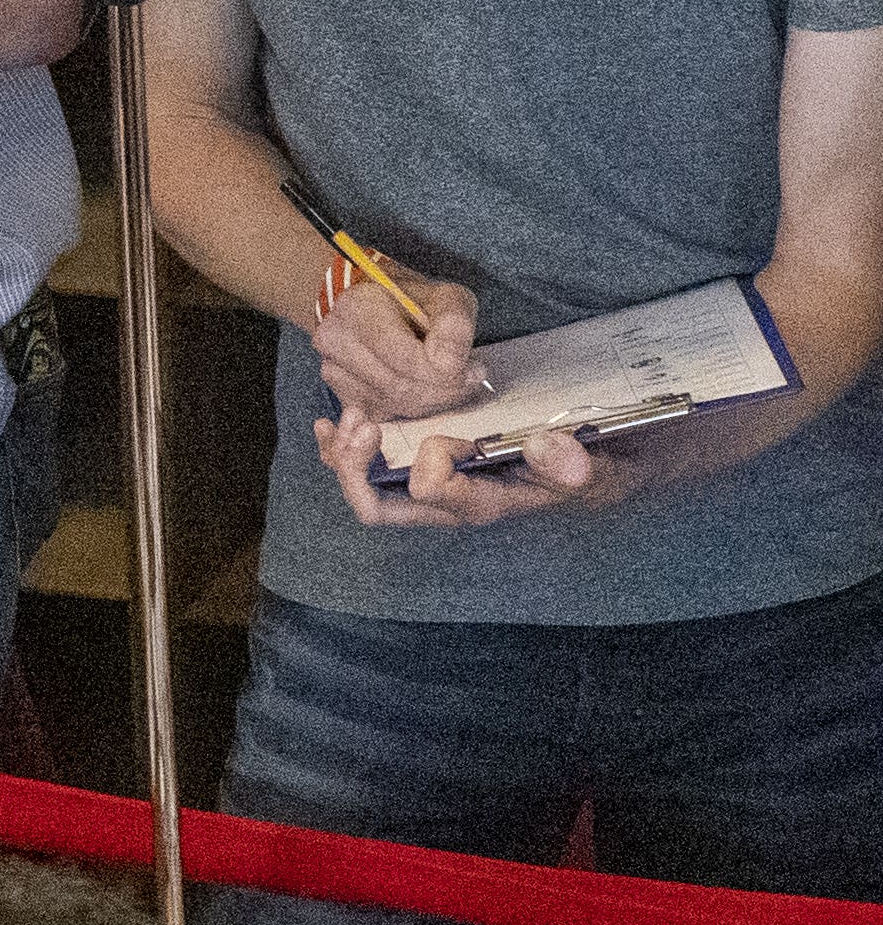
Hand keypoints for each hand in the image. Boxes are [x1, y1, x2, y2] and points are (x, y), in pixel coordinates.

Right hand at [313, 266, 486, 423]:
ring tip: (451, 381)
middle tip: (470, 379)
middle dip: (447, 390)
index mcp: (357, 309)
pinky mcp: (342, 394)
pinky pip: (389, 414)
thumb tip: (467, 370)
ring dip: (435, 400)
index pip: (409, 361)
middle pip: (404, 388)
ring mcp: (333, 370)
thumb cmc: (406, 298)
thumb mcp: (442, 294)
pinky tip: (426, 389)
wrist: (367, 304)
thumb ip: (455, 322)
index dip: (450, 370)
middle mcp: (335, 341)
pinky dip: (416, 407)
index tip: (474, 366)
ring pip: (398, 405)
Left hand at [316, 402, 609, 531]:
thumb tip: (548, 449)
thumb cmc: (588, 469)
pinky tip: (333, 423)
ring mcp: (430, 493)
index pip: (430, 491)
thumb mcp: (591, 465)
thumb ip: (570, 464)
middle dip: (355, 467)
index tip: (447, 433)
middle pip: (377, 507)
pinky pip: (369, 474)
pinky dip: (346, 450)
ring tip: (346, 417)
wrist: (590, 469)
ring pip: (365, 491)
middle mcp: (447, 505)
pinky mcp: (424, 475)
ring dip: (345, 455)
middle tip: (360, 422)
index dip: (429, 459)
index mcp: (481, 504)